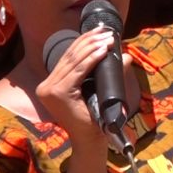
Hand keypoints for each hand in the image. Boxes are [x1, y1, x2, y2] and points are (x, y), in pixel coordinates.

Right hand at [35, 26, 113, 147]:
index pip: (68, 58)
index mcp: (50, 85)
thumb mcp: (100, 91)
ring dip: (93, 47)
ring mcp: (49, 90)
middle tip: (107, 31)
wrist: (92, 141)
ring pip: (74, 62)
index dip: (84, 42)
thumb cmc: (96, 119)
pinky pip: (78, 72)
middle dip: (90, 41)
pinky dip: (92, 59)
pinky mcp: (58, 94)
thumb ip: (109, 74)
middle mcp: (45, 86)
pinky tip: (103, 51)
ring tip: (108, 39)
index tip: (100, 31)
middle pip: (70, 57)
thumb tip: (126, 56)